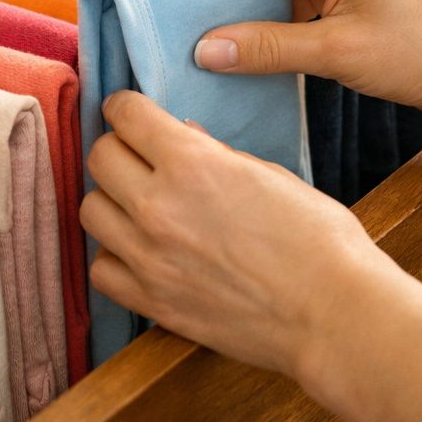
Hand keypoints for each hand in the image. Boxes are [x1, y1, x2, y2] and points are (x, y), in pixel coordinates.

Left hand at [80, 90, 393, 373]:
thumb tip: (184, 136)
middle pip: (99, 157)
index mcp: (192, 164)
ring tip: (139, 206)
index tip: (132, 113)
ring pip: (90, 210)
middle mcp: (158, 206)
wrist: (331, 314)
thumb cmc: (317, 240)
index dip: (126, 107)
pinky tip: (140, 252)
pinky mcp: (152, 302)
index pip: (125, 115)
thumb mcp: (271, 175)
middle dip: (119, 149)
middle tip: (140, 158)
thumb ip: (216, 154)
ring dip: (112, 201)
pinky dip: (114, 256)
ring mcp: (149, 258)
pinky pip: (101, 269)